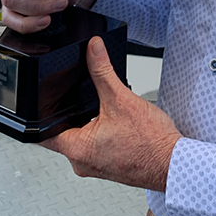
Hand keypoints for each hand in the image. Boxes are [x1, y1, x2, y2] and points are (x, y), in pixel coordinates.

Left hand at [42, 37, 180, 191]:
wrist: (174, 162)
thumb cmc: (150, 143)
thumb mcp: (121, 98)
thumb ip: (102, 71)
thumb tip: (93, 50)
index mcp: (77, 150)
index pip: (43, 132)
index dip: (41, 112)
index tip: (43, 98)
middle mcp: (83, 162)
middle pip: (63, 131)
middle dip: (71, 111)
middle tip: (82, 95)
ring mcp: (96, 166)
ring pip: (81, 137)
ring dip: (89, 120)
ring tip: (104, 107)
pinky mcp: (109, 165)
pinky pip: (96, 144)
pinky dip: (101, 129)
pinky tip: (117, 121)